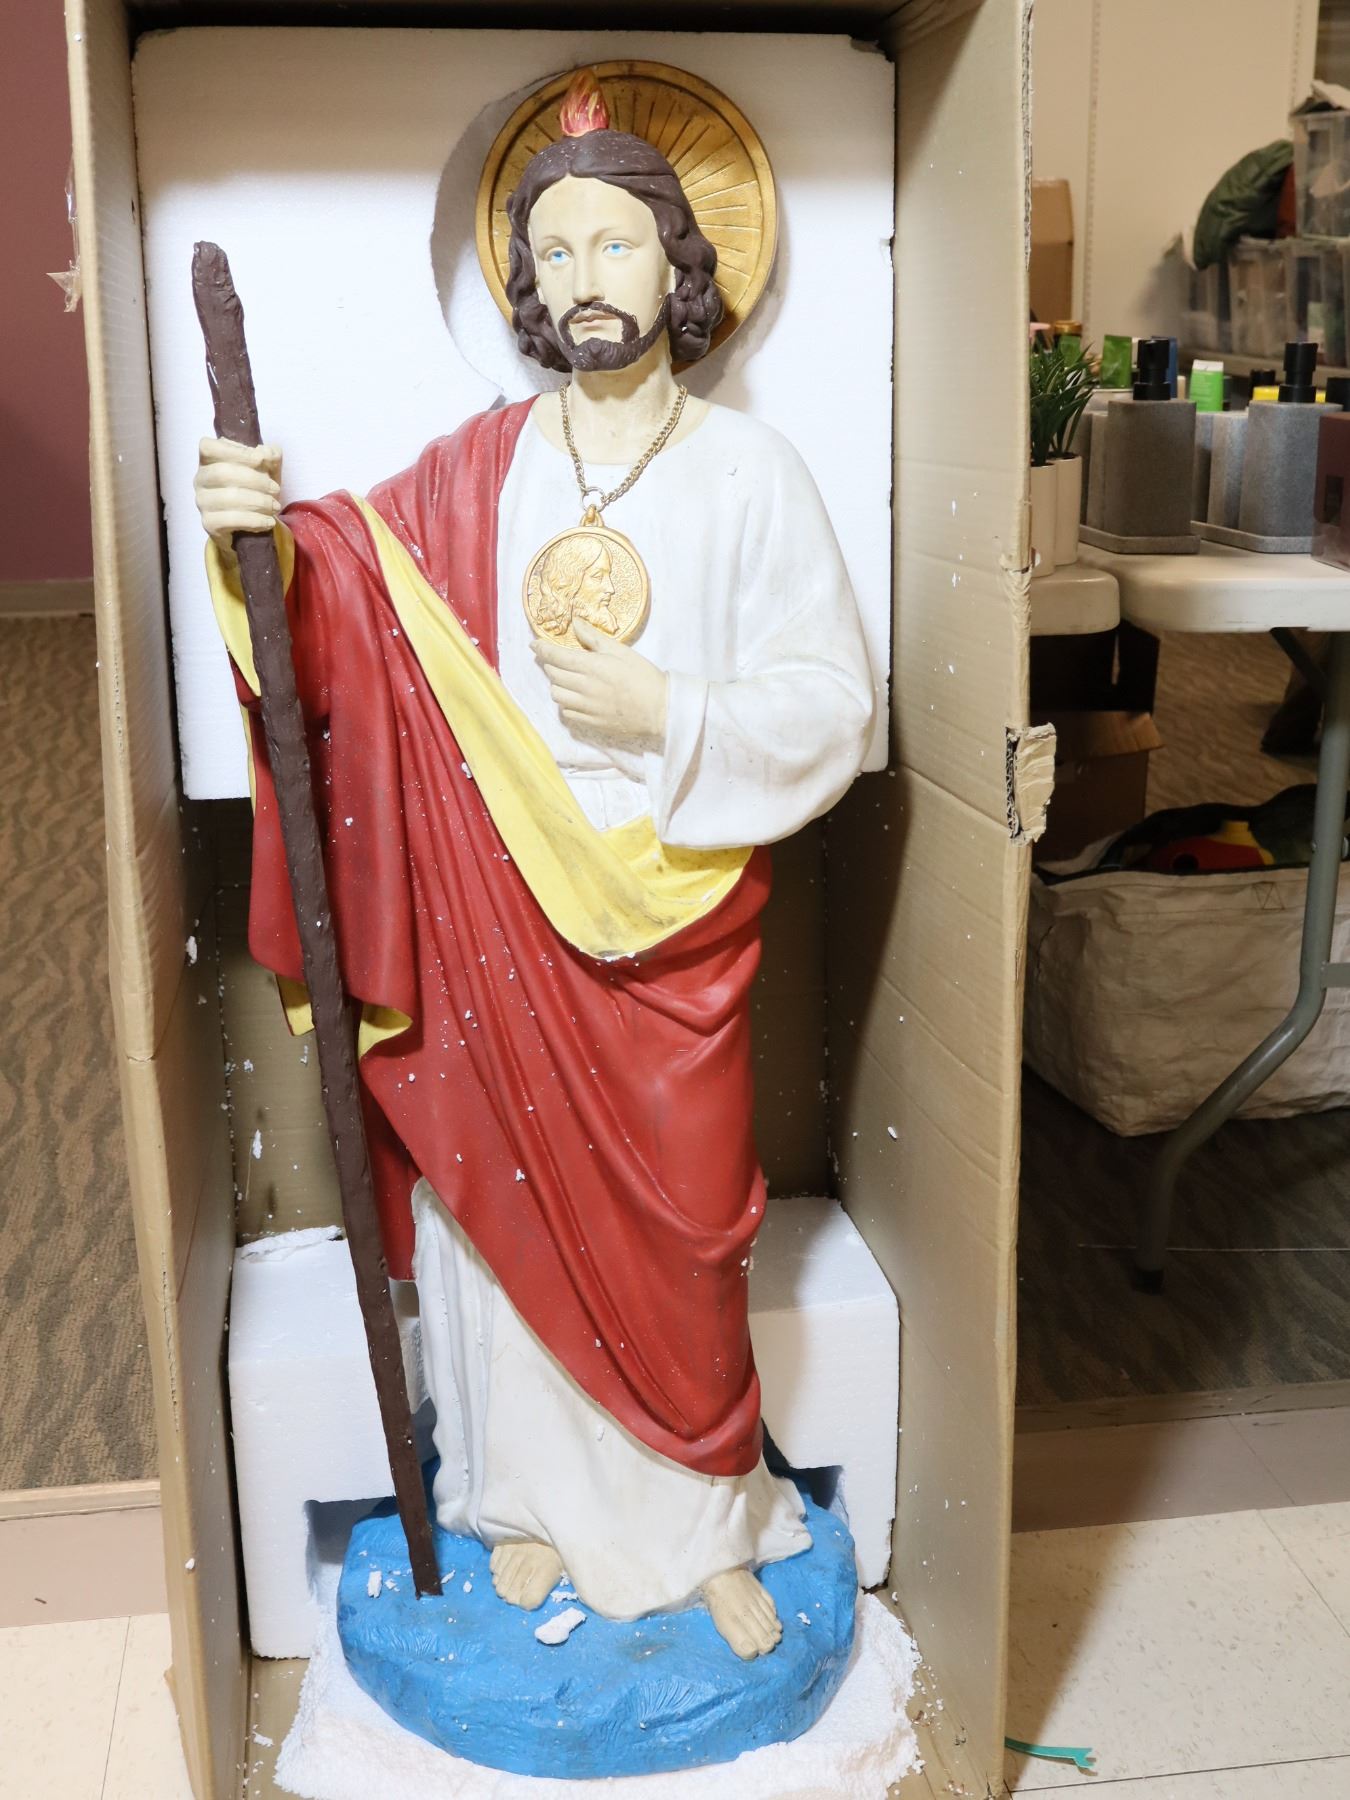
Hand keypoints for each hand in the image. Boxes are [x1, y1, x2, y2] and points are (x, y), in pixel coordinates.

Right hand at [195, 436, 282, 551]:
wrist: (249, 525)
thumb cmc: (255, 490)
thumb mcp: (267, 470)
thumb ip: (270, 456)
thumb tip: (267, 453)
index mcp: (209, 460)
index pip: (209, 447)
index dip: (235, 451)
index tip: (260, 459)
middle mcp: (201, 479)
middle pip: (222, 472)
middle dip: (255, 480)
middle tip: (275, 489)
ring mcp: (202, 502)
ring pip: (228, 497)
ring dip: (258, 502)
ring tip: (275, 507)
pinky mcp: (209, 523)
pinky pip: (230, 520)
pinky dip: (254, 520)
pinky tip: (268, 521)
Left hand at [533, 621, 668, 752]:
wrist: (659, 709)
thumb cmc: (643, 676)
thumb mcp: (621, 651)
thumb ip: (594, 638)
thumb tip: (575, 624)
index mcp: (591, 666)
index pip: (556, 656)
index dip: (541, 648)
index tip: (534, 644)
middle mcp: (584, 687)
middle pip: (553, 675)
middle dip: (550, 664)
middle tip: (556, 659)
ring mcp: (586, 707)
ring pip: (556, 695)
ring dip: (556, 684)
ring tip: (566, 678)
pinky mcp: (591, 721)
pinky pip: (567, 712)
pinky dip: (566, 702)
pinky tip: (575, 696)